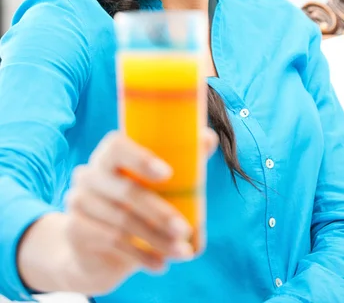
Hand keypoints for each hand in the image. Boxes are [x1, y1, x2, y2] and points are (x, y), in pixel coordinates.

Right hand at [62, 128, 217, 294]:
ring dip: (157, 240)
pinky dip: (141, 256)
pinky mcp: (76, 230)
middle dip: (160, 213)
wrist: (93, 245)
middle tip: (185, 230)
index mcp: (109, 154)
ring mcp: (78, 202)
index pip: (117, 146)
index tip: (167, 173)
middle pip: (125, 191)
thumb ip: (181, 159)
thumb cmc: (134, 202)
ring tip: (182, 252)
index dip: (141, 158)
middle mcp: (89, 174)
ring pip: (122, 222)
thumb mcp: (154, 182)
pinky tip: (160, 264)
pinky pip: (112, 243)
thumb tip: (209, 138)